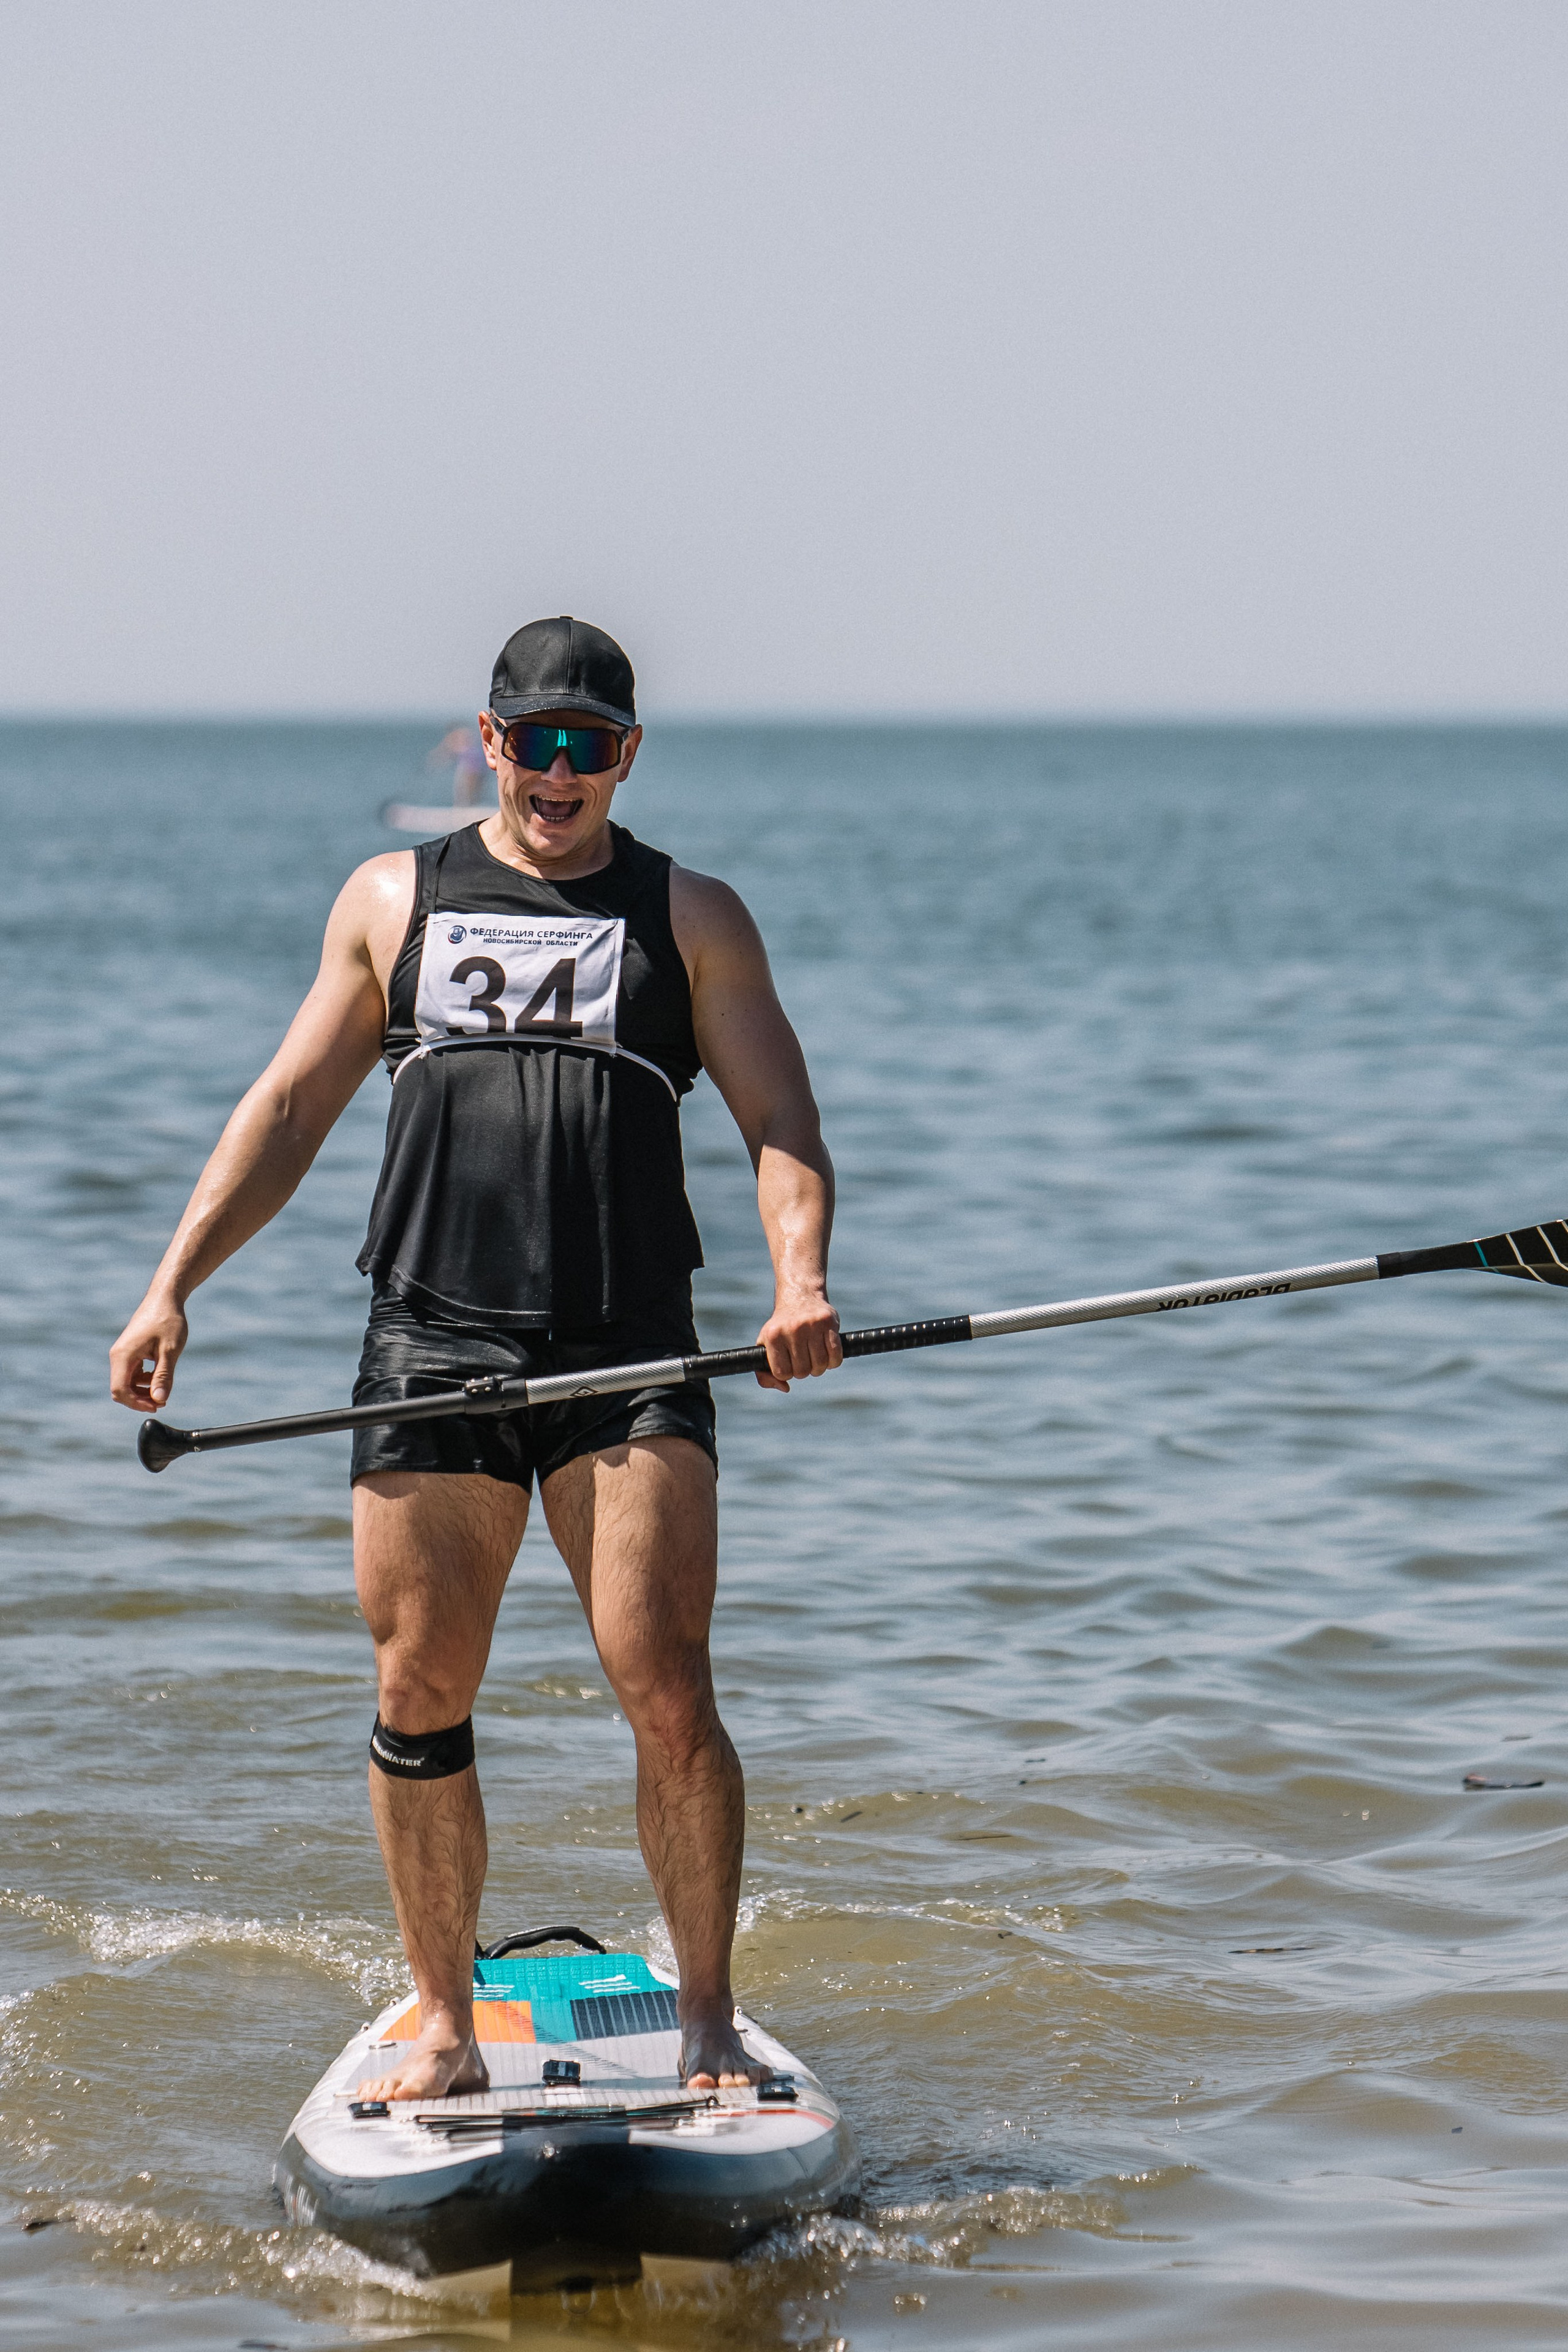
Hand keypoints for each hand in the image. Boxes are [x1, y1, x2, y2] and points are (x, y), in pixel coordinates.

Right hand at [109, 1293, 188, 1410]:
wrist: (165, 1298)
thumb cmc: (168, 1321)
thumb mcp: (169, 1351)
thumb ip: (163, 1376)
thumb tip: (159, 1399)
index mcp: (123, 1356)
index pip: (119, 1390)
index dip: (136, 1403)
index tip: (157, 1405)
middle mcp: (118, 1355)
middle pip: (121, 1389)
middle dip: (140, 1398)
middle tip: (163, 1400)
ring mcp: (122, 1353)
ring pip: (126, 1382)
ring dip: (143, 1389)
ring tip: (164, 1386)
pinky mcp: (129, 1351)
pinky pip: (131, 1372)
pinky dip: (144, 1379)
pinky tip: (159, 1373)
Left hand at [756, 1289, 841, 1391]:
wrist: (800, 1296)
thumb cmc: (781, 1328)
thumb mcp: (765, 1346)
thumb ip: (764, 1373)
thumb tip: (785, 1388)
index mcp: (773, 1336)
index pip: (782, 1373)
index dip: (787, 1373)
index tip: (789, 1364)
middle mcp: (792, 1329)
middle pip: (802, 1371)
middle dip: (804, 1370)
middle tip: (803, 1358)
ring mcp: (811, 1325)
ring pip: (820, 1366)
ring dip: (819, 1367)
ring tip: (814, 1356)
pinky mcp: (829, 1322)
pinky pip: (836, 1356)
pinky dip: (833, 1361)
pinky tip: (828, 1354)